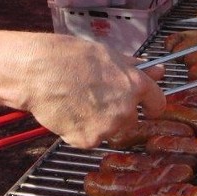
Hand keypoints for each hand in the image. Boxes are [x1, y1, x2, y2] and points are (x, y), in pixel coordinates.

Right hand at [22, 36, 165, 147]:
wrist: (38, 72)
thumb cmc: (69, 57)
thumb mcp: (107, 54)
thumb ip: (133, 67)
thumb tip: (156, 70)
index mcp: (135, 85)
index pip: (158, 103)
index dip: (150, 104)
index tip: (145, 105)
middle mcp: (126, 109)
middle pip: (131, 120)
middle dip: (119, 113)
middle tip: (97, 98)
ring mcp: (107, 127)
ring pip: (110, 130)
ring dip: (99, 123)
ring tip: (78, 102)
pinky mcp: (88, 140)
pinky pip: (90, 139)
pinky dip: (80, 130)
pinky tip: (69, 112)